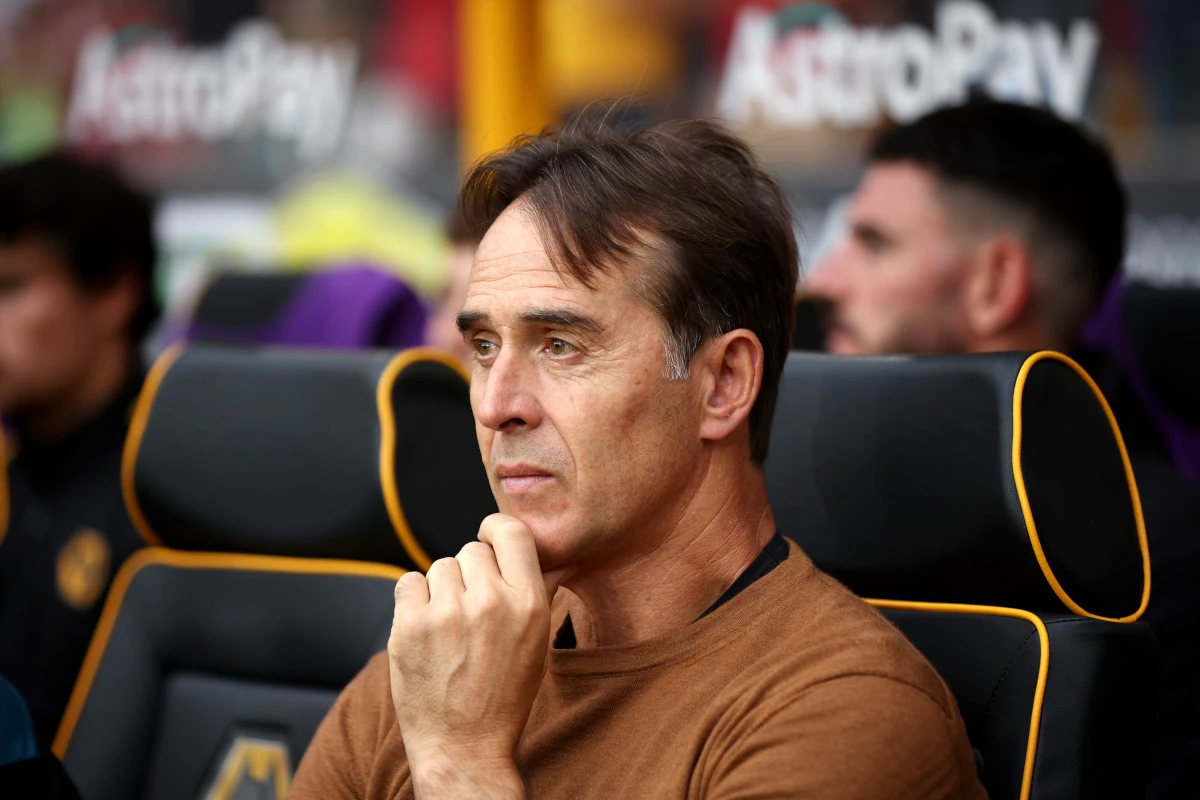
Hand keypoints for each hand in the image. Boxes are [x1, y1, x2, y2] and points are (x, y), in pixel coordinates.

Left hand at [388, 514, 567, 798]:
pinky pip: (408, 581)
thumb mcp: (537, 643)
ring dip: (441, 590)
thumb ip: (535, 591)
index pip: (511, 531)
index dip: (494, 530)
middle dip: (468, 575)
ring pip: (439, 566)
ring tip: (448, 630)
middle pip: (471, 551)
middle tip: (468, 614)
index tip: (487, 539)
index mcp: (529, 604)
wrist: (464, 748)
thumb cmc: (503, 697)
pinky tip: (424, 630)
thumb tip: (536, 549)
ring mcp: (448, 613)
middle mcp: (490, 603)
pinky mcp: (410, 625)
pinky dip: (412, 600)